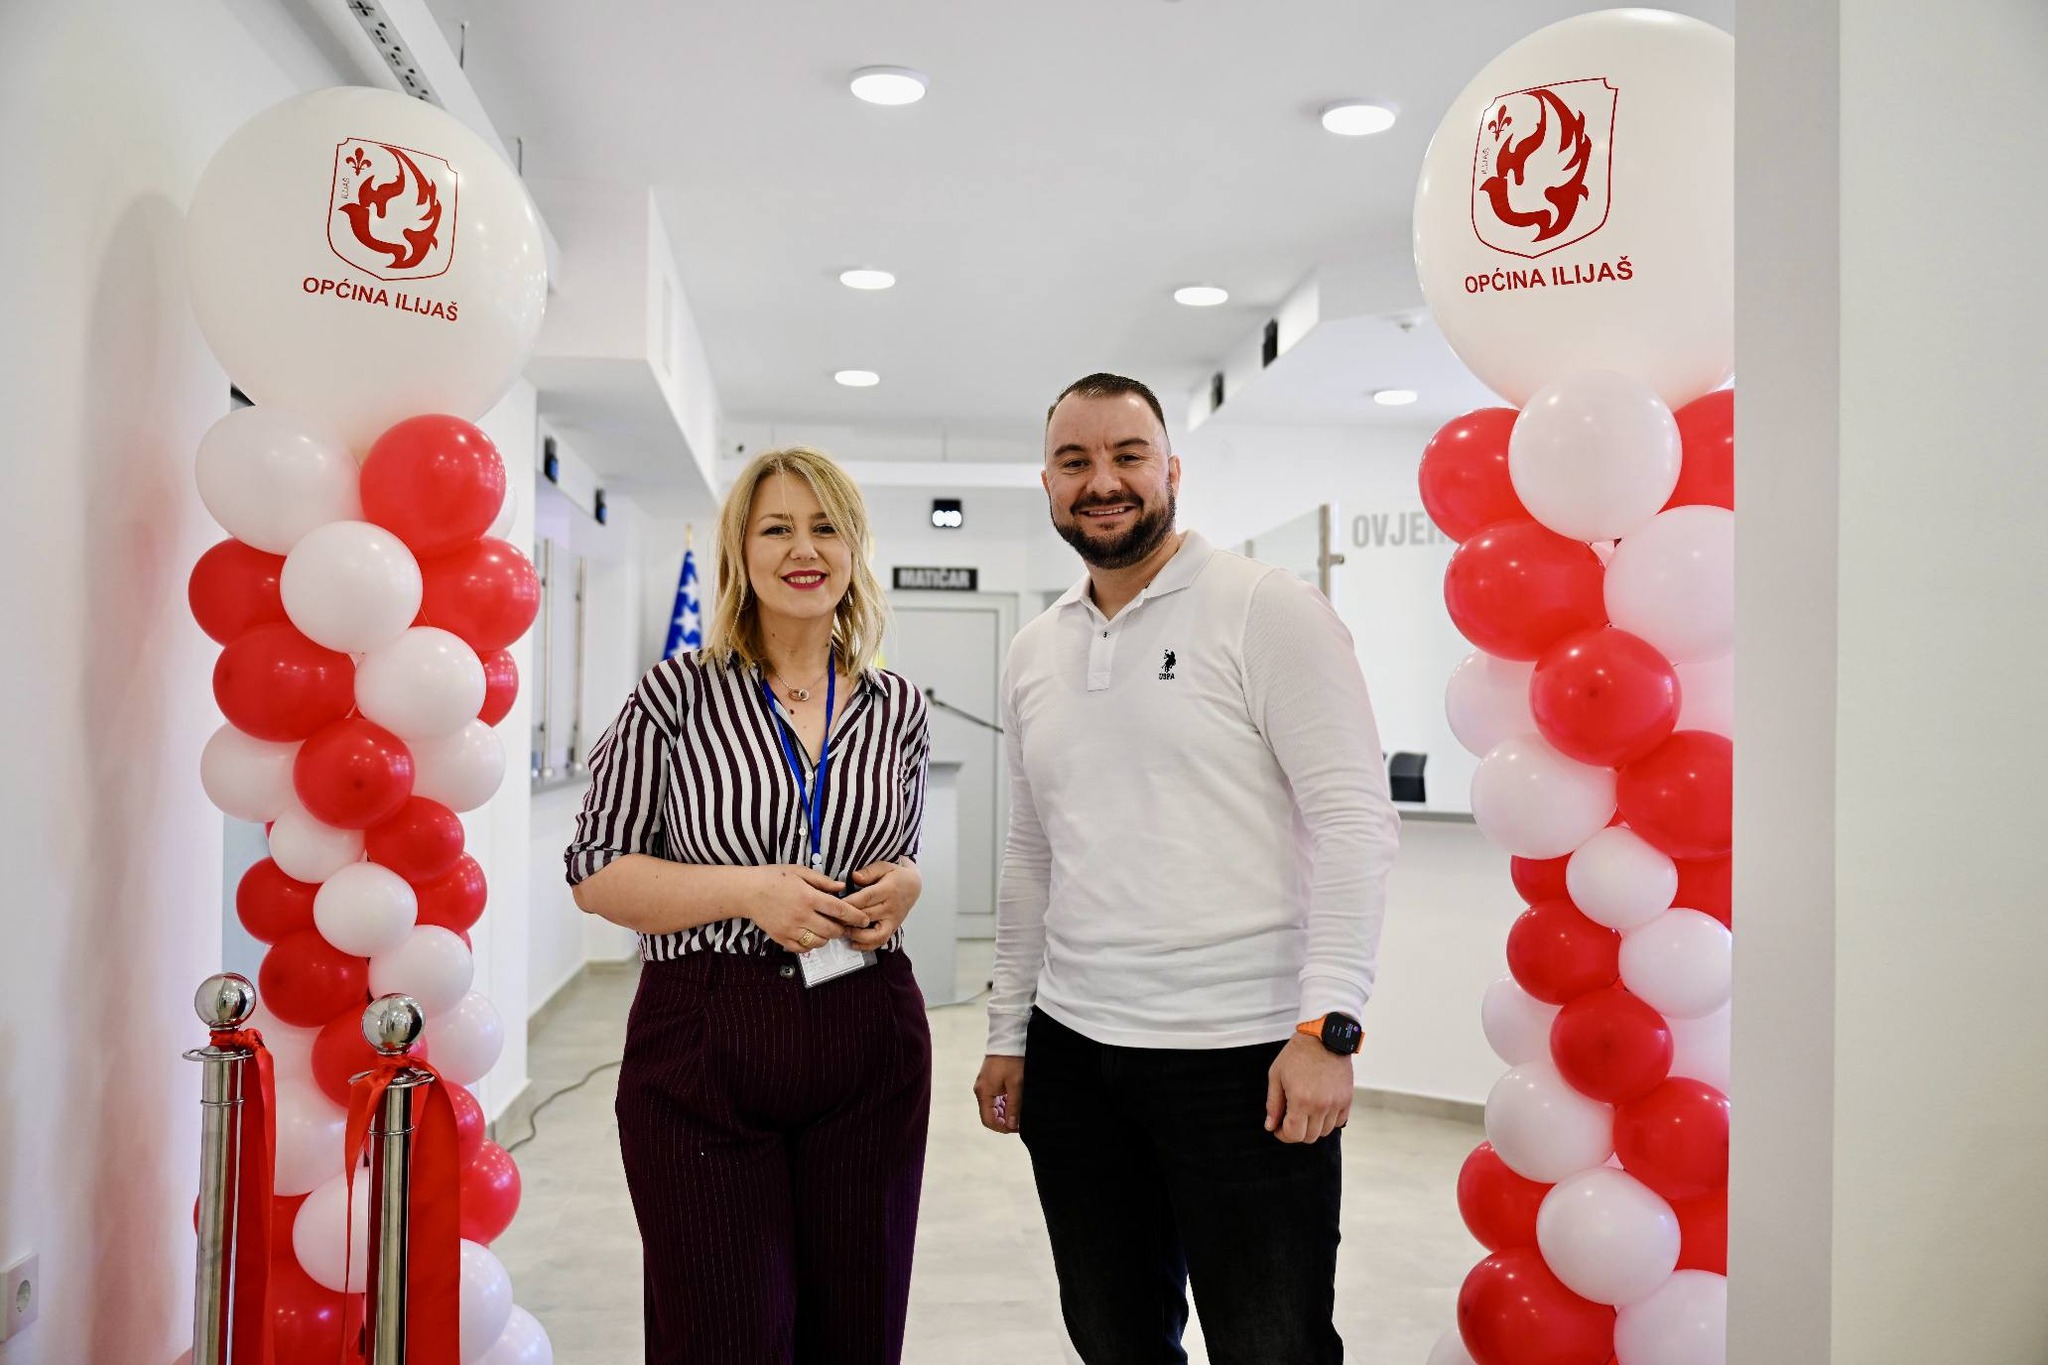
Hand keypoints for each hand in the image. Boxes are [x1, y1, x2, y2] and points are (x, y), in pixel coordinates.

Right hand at [747, 864, 864, 953]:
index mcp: (808, 896)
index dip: (855, 916)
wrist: (747, 891)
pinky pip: (803, 948)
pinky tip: (810, 934)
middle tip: (844, 925)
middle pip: (832, 930)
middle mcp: (801, 915)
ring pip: (819, 941)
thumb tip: (842, 887)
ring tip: (826, 928)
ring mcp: (791, 929)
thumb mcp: (800, 872)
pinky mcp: (782, 938)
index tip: (864, 919)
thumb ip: (823, 881)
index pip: (839, 909)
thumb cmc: (774, 877)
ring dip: (827, 937)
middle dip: (842, 929)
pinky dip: (811, 944)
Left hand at [843, 859, 920, 949]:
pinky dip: (866, 945)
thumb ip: (869, 871)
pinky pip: (880, 941)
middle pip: (866, 916)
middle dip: (847, 919)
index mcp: (888, 890)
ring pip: (874, 934)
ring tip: (842, 931)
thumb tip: (854, 877)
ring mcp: (892, 921)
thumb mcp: (884, 866)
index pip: (866, 898)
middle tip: (830, 919)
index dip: (849, 903)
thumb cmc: (895, 875)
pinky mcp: (892, 929)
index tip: (834, 905)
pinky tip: (852, 943)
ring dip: (856, 935)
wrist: (913, 887)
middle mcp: (891, 908)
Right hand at [974, 1055, 1024, 1134]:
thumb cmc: (1012, 1060)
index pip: (988, 1120)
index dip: (1002, 1128)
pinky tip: (1016, 1101)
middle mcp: (981, 1090)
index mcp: (984, 1092)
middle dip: (1005, 1121)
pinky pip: (995, 1098)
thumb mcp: (1016, 1084)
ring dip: (1006, 1112)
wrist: (1009, 1039)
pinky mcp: (990, 1080)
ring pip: (993, 1107)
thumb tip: (1012, 1125)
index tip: (1016, 1128)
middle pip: (990, 1114)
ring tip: (1021, 1111)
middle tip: (1021, 1122)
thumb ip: (1013, 1106)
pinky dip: (1005, 1102)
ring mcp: (985, 1085)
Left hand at [1265, 1035, 1352, 1143]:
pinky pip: (1339, 1122)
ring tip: (1305, 1112)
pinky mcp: (1347, 1099)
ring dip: (1313, 1127)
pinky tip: (1320, 1108)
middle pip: (1309, 1137)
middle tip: (1290, 1120)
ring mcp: (1336, 1103)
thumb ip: (1273, 1104)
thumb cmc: (1298, 1053)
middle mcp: (1321, 1105)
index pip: (1293, 1134)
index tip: (1279, 1128)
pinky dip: (1329, 1120)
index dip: (1283, 1135)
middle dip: (1297, 1132)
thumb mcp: (1276, 1076)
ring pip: (1324, 1131)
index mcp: (1301, 1100)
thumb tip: (1270, 1125)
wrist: (1324, 1037)